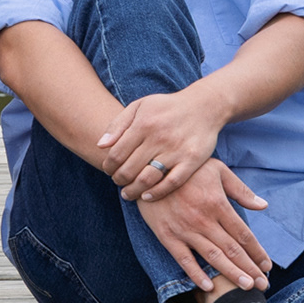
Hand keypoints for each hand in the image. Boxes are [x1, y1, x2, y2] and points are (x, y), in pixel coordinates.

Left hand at [98, 85, 227, 200]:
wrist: (204, 106)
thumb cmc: (166, 107)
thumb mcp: (140, 106)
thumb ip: (118, 124)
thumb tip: (100, 145)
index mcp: (144, 124)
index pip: (117, 154)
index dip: (108, 166)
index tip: (108, 170)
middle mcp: (159, 138)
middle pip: (129, 169)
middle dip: (118, 180)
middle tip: (117, 182)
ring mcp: (176, 151)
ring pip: (147, 179)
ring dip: (133, 190)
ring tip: (127, 193)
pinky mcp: (192, 161)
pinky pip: (171, 183)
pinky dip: (156, 193)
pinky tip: (146, 196)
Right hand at [132, 159, 271, 291]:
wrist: (147, 168)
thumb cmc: (186, 168)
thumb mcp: (217, 170)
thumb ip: (240, 189)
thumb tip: (263, 205)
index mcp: (217, 204)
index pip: (243, 234)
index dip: (257, 252)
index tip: (267, 265)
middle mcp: (204, 220)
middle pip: (232, 249)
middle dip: (250, 268)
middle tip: (264, 285)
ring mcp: (185, 230)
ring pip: (213, 257)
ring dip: (232, 273)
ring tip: (247, 287)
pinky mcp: (167, 235)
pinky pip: (184, 259)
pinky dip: (196, 274)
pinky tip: (209, 286)